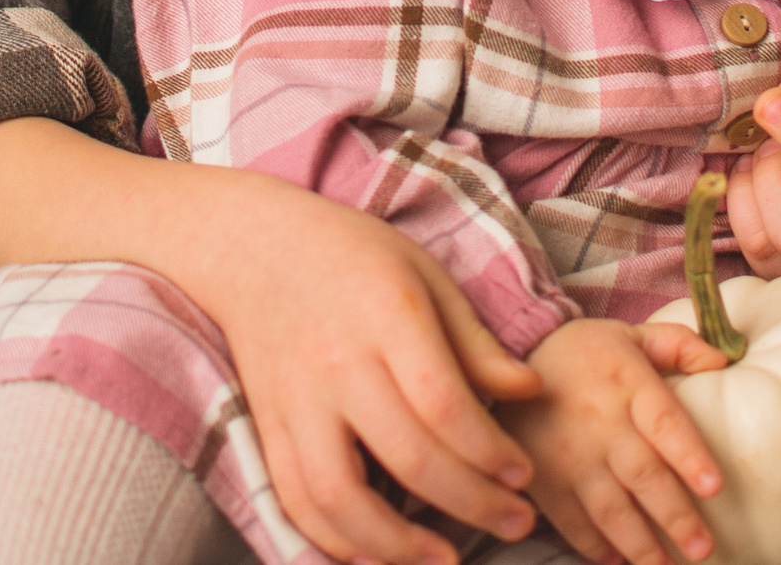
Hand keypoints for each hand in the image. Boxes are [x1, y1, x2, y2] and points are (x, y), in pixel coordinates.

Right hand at [190, 174, 546, 564]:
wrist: (251, 246)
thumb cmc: (351, 255)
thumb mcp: (424, 273)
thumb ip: (474, 338)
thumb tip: (529, 391)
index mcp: (385, 315)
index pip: (442, 404)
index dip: (489, 452)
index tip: (524, 475)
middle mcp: (336, 364)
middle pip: (406, 455)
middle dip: (471, 502)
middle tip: (515, 522)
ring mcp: (294, 402)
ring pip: (340, 496)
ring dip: (397, 545)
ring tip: (446, 561)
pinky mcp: (266, 428)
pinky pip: (295, 501)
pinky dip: (334, 541)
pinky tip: (379, 556)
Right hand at [496, 318, 728, 564]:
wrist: (510, 361)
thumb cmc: (585, 352)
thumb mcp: (630, 334)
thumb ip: (679, 344)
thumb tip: (724, 361)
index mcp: (625, 382)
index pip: (663, 421)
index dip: (689, 456)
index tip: (714, 488)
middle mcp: (598, 422)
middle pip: (642, 475)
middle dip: (675, 517)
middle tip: (704, 548)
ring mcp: (567, 455)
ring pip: (609, 509)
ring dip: (640, 546)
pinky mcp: (543, 479)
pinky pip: (572, 521)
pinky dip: (595, 546)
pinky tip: (618, 560)